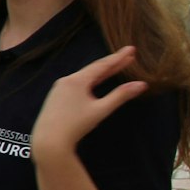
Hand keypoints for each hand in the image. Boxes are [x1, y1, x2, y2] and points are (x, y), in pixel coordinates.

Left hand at [31, 46, 146, 161]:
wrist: (48, 141)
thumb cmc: (75, 126)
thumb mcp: (101, 110)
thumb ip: (120, 96)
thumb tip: (142, 85)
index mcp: (77, 80)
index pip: (102, 65)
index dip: (118, 57)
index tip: (131, 49)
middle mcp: (66, 80)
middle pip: (93, 70)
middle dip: (112, 64)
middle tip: (129, 55)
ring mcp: (59, 88)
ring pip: (84, 77)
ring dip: (101, 72)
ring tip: (116, 66)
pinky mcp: (56, 97)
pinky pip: (76, 84)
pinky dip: (90, 81)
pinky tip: (96, 81)